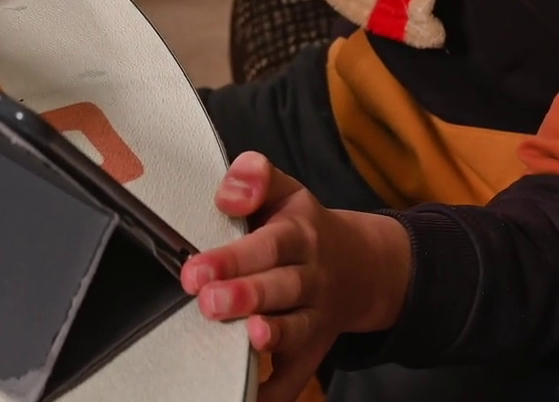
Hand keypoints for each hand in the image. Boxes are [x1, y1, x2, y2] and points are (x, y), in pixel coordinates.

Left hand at [182, 152, 411, 401]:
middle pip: (283, 287)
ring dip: (274, 335)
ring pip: (297, 329)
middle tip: (209, 302)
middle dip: (247, 295)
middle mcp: (312, 276)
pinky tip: (252, 396)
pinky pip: (299, 375)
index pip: (269, 243)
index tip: (196, 269)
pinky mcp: (313, 350)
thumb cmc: (303, 227)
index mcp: (301, 234)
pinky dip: (277, 390)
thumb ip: (256, 178)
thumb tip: (228, 195)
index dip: (234, 257)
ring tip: (251, 336)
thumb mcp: (286, 191)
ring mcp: (316, 316)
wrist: (362, 266)